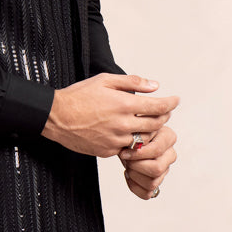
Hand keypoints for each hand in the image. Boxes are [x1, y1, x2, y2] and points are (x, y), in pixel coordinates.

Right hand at [42, 73, 179, 157]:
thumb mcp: (105, 80)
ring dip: (148, 131)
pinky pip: (128, 148)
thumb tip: (154, 85)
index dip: (171, 103)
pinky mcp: (108, 151)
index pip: (158, 106)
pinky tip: (126, 132)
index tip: (176, 100)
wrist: (56, 117)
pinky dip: (131, 141)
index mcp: (124, 104)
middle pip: (156, 124)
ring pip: (143, 138)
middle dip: (164, 117)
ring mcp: (116, 140)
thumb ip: (132, 82)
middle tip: (164, 111)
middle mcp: (123, 124)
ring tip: (145, 122)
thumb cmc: (78, 96)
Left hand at [121, 124, 177, 200]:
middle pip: (157, 169)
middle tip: (127, 160)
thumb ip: (138, 135)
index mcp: (168, 137)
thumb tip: (137, 147)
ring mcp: (165, 170)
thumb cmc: (132, 134)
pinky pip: (147, 194)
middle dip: (136, 166)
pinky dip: (134, 186)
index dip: (138, 154)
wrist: (128, 142)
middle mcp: (170, 154)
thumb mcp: (135, 129)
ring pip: (152, 183)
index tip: (124, 153)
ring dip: (134, 175)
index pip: (156, 150)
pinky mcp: (157, 182)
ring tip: (128, 166)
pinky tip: (128, 175)